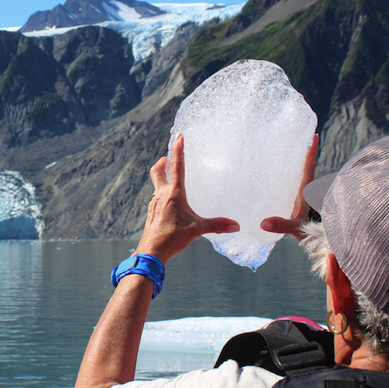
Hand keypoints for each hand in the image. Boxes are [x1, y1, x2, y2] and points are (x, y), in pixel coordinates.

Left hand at [136, 133, 238, 262]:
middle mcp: (161, 195)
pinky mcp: (151, 214)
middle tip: (167, 157)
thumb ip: (217, 225)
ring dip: (161, 177)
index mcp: (174, 194)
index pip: (176, 166)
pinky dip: (161, 194)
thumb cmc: (173, 237)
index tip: (179, 136)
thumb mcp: (197, 229)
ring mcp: (154, 204)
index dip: (178, 149)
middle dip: (162, 162)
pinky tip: (167, 202)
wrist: (151, 251)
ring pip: (155, 185)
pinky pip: (156, 198)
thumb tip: (236, 226)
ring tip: (168, 178)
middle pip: (157, 171)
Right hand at [260, 134, 318, 238]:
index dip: (312, 152)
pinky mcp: (297, 202)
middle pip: (306, 166)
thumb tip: (263, 222)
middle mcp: (304, 190)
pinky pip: (294, 182)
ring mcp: (301, 196)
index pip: (309, 168)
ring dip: (298, 162)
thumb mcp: (294, 228)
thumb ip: (280, 225)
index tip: (315, 136)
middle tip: (300, 136)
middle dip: (305, 151)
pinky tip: (279, 174)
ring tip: (289, 149)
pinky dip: (290, 174)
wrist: (318, 243)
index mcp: (305, 191)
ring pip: (301, 174)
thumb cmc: (308, 234)